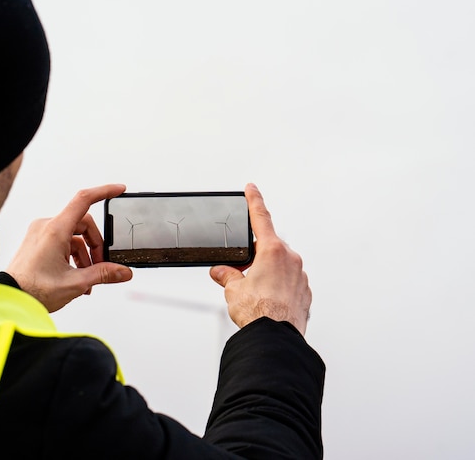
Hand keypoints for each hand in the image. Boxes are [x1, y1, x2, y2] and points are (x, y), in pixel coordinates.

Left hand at [5, 184, 132, 311]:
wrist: (11, 298)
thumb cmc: (33, 290)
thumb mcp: (75, 283)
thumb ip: (103, 274)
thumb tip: (123, 272)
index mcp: (55, 230)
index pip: (84, 200)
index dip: (104, 192)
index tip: (119, 190)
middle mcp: (46, 226)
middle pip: (83, 225)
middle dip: (95, 245)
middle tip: (101, 266)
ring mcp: (40, 233)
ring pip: (74, 235)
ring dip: (85, 254)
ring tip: (87, 278)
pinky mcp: (37, 241)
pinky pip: (63, 241)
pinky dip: (73, 255)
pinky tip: (76, 276)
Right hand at [210, 183, 311, 334]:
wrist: (276, 338)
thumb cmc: (259, 312)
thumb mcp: (234, 290)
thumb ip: (227, 276)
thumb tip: (221, 272)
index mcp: (272, 251)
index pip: (261, 218)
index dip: (254, 201)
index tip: (252, 188)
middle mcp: (290, 260)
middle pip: (268, 248)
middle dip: (254, 257)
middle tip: (240, 273)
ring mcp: (300, 276)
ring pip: (280, 267)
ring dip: (267, 274)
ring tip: (254, 294)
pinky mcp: (305, 293)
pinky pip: (289, 283)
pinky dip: (278, 288)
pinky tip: (267, 302)